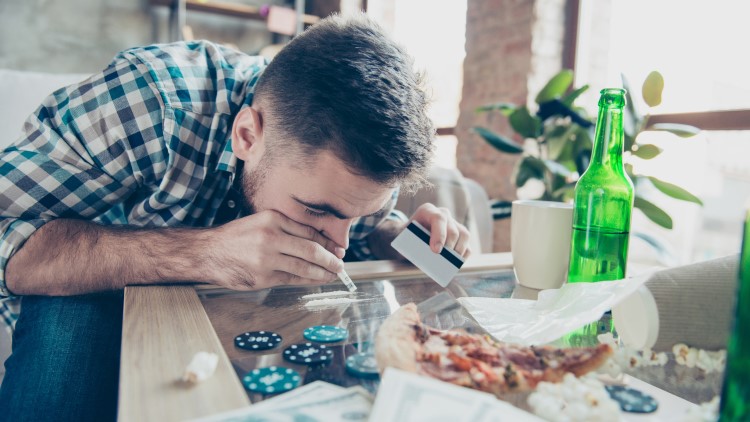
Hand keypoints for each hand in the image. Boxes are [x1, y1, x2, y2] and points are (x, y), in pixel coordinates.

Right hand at [208, 210, 344, 289]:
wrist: (208, 252)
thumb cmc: (237, 237)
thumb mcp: (261, 222)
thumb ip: (286, 229)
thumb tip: (318, 242)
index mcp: (272, 219)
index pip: (309, 231)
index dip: (327, 242)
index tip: (338, 249)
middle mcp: (270, 237)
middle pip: (311, 250)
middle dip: (330, 259)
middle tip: (340, 264)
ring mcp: (266, 259)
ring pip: (303, 267)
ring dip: (322, 273)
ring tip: (333, 274)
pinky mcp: (262, 277)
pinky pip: (291, 279)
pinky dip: (307, 281)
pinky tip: (315, 280)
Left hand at [409, 203, 471, 257]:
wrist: (408, 236)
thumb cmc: (405, 237)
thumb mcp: (403, 238)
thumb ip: (411, 244)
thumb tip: (425, 257)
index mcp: (427, 210)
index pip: (438, 219)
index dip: (439, 235)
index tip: (436, 250)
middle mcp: (443, 214)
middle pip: (452, 229)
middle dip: (449, 246)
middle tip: (444, 259)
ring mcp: (453, 223)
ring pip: (464, 234)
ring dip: (459, 250)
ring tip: (451, 262)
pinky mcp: (459, 234)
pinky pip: (467, 243)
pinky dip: (464, 254)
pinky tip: (457, 263)